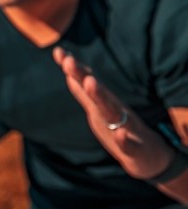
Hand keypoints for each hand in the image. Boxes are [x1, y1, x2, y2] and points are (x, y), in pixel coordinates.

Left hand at [53, 47, 173, 179]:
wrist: (150, 157)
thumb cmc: (120, 129)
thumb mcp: (97, 110)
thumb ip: (83, 94)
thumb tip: (68, 74)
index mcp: (102, 104)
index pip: (86, 83)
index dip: (72, 69)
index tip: (58, 52)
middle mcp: (113, 112)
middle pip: (95, 91)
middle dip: (82, 76)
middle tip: (68, 60)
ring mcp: (125, 129)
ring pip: (111, 112)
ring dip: (100, 97)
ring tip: (90, 82)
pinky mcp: (134, 149)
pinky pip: (128, 145)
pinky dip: (123, 139)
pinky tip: (120, 134)